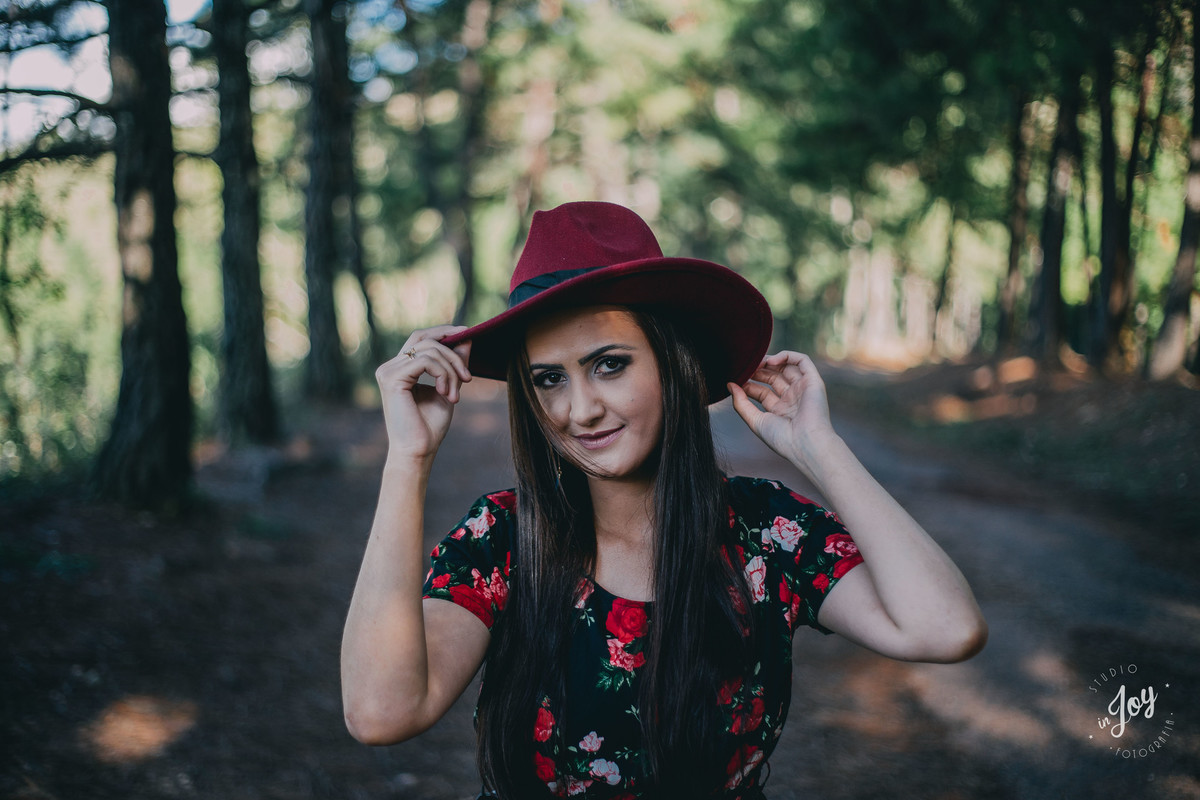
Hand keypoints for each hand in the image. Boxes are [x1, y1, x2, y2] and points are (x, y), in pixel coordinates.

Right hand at [376, 325, 471, 465]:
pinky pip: (426, 361)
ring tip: (455, 394)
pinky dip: (443, 374)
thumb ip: (453, 364)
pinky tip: (446, 394)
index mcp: (399, 369)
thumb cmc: (430, 427)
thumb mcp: (448, 388)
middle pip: (424, 338)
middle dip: (451, 350)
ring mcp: (388, 371)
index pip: (420, 338)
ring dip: (451, 369)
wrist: (418, 452)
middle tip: (468, 375)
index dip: (443, 332)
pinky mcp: (392, 379)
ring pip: (429, 350)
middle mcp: (390, 367)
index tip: (468, 332)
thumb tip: (466, 338)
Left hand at [727, 351, 835, 469]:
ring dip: (771, 361)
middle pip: (773, 378)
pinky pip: (802, 361)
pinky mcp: (813, 381)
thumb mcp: (755, 421)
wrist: (806, 444)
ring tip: (756, 362)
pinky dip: (787, 356)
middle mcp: (792, 399)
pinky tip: (771, 362)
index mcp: (780, 411)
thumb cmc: (782, 439)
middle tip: (745, 367)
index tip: (735, 381)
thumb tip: (729, 385)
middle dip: (758, 371)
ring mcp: (803, 389)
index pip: (761, 392)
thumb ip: (741, 404)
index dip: (748, 384)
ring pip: (787, 367)